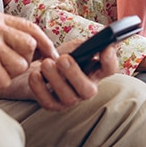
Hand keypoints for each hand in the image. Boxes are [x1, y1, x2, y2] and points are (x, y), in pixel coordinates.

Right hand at [0, 12, 55, 96]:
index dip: (46, 44)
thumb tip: (44, 49)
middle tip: (3, 66)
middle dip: (23, 62)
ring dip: (8, 74)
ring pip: (20, 65)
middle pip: (30, 47)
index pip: (32, 28)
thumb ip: (11, 38)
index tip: (52, 57)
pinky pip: (6, 79)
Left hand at [0, 38, 116, 109]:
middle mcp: (86, 88)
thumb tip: (94, 41)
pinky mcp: (53, 105)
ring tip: (46, 63)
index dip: (110, 60)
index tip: (105, 48)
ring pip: (68, 97)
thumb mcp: (72, 47)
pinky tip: (35, 74)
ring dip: (56, 79)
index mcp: (95, 72)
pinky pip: (48, 102)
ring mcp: (70, 99)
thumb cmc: (57, 56)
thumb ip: (84, 44)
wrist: (35, 68)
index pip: (109, 69)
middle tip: (63, 58)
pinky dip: (40, 88)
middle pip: (88, 90)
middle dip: (75, 74)